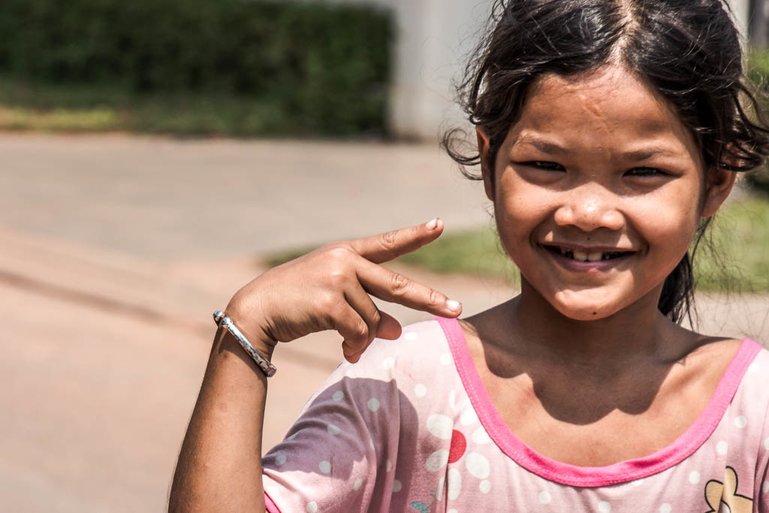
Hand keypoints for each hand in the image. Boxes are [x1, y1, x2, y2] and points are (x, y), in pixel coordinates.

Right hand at [225, 219, 461, 361]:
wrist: (256, 310)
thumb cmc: (296, 303)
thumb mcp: (334, 300)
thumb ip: (368, 309)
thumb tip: (398, 331)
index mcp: (346, 253)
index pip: (386, 244)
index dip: (414, 234)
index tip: (439, 224)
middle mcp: (345, 261)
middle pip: (397, 285)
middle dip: (429, 301)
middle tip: (456, 311)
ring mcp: (338, 279)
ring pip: (374, 320)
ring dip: (365, 339)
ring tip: (350, 346)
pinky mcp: (331, 301)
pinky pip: (360, 332)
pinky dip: (355, 347)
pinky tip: (345, 351)